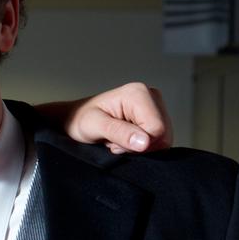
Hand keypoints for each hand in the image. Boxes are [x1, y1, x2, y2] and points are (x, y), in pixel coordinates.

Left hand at [49, 82, 171, 153]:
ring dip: (139, 147)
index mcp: (138, 93)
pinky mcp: (154, 116)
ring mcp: (155, 106)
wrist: (75, 119)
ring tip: (118, 140)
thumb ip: (119, 132)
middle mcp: (151, 96)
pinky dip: (141, 145)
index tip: (115, 141)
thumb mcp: (95, 126)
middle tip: (115, 142)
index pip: (157, 129)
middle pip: (163, 135)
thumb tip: (145, 142)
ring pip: (162, 139)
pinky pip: (159, 140)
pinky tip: (125, 140)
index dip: (139, 143)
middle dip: (140, 146)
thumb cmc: (80, 119)